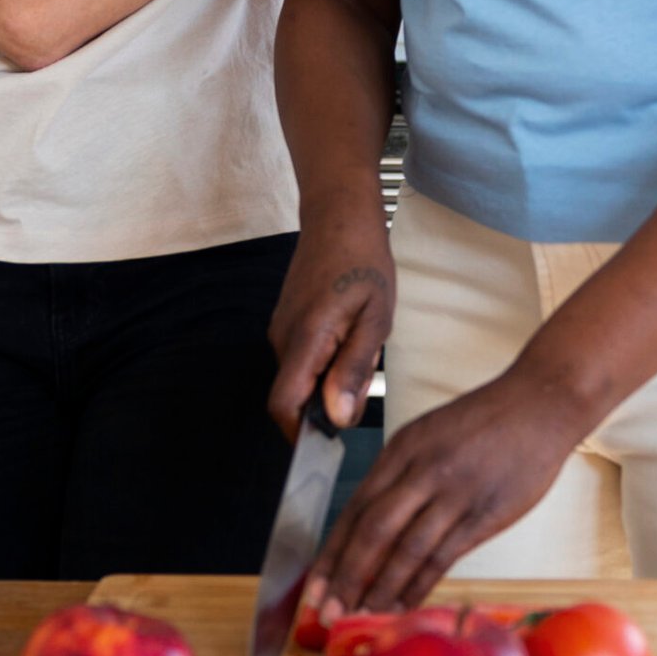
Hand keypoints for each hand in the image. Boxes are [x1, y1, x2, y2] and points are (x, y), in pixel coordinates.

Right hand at [268, 215, 395, 438]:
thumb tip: (337, 417)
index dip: (301, 433)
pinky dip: (326, 361)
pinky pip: (303, 359)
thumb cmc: (363, 259)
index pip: (283, 406)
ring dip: (330, 379)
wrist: (339, 215)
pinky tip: (350, 333)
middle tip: (365, 371)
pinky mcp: (287, 323)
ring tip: (362, 343)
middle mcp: (283, 339)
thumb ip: (354, 369)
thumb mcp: (375, 317)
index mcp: (305, 339)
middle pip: (295, 397)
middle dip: (328, 403)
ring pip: (301, 378)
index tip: (329, 441)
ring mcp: (281, 330)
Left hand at [302, 370, 582, 619]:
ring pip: (406, 549)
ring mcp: (455, 492)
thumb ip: (401, 475)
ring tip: (362, 617)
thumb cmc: (485, 421)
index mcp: (402, 448)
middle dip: (346, 577)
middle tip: (327, 613)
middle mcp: (422, 469)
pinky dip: (419, 585)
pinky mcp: (485, 513)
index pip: (355, 509)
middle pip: (373, 531)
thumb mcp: (429, 433)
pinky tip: (404, 605)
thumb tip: (369, 527)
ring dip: (380, 589)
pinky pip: (444, 556)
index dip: (332, 552)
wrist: (539, 404)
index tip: (313, 585)